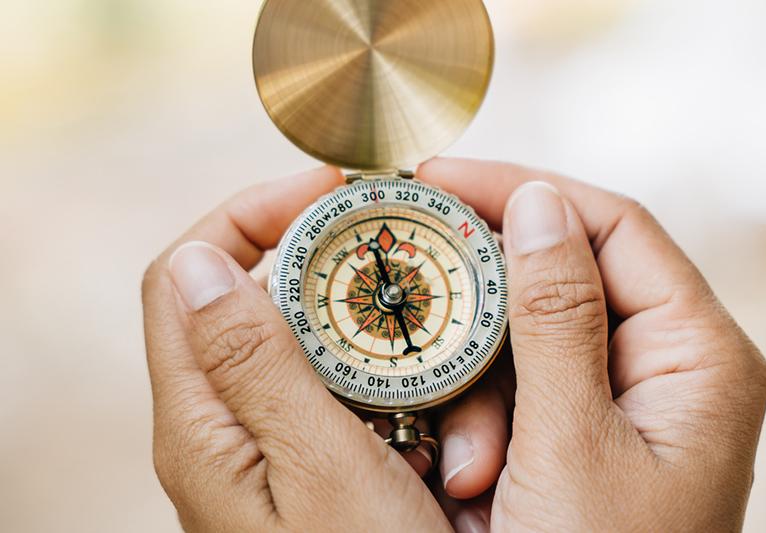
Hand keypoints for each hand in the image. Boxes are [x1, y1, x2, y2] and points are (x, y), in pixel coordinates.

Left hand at [141, 168, 447, 531]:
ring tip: (445, 345)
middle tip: (400, 249)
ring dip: (375, 328)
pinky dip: (388, 368)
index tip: (331, 194)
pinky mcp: (309, 458)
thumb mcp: (318, 472)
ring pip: (305, 340)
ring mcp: (267, 442)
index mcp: (205, 424)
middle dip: (328, 263)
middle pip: (249, 297)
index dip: (249, 215)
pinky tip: (441, 392)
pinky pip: (340, 383)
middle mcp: (224, 427)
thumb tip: (198, 264)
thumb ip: (254, 368)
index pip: (185, 276)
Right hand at [417, 158, 765, 530]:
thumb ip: (557, 318)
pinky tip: (470, 474)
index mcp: (697, 354)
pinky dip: (482, 421)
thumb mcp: (575, 444)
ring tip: (467, 463)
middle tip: (420, 305)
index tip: (441, 179)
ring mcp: (620, 400)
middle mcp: (665, 365)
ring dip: (479, 387)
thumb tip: (537, 206)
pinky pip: (517, 390)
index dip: (525, 190)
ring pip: (528, 341)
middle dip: (485, 308)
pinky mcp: (579, 433)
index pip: (611, 224)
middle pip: (563, 276)